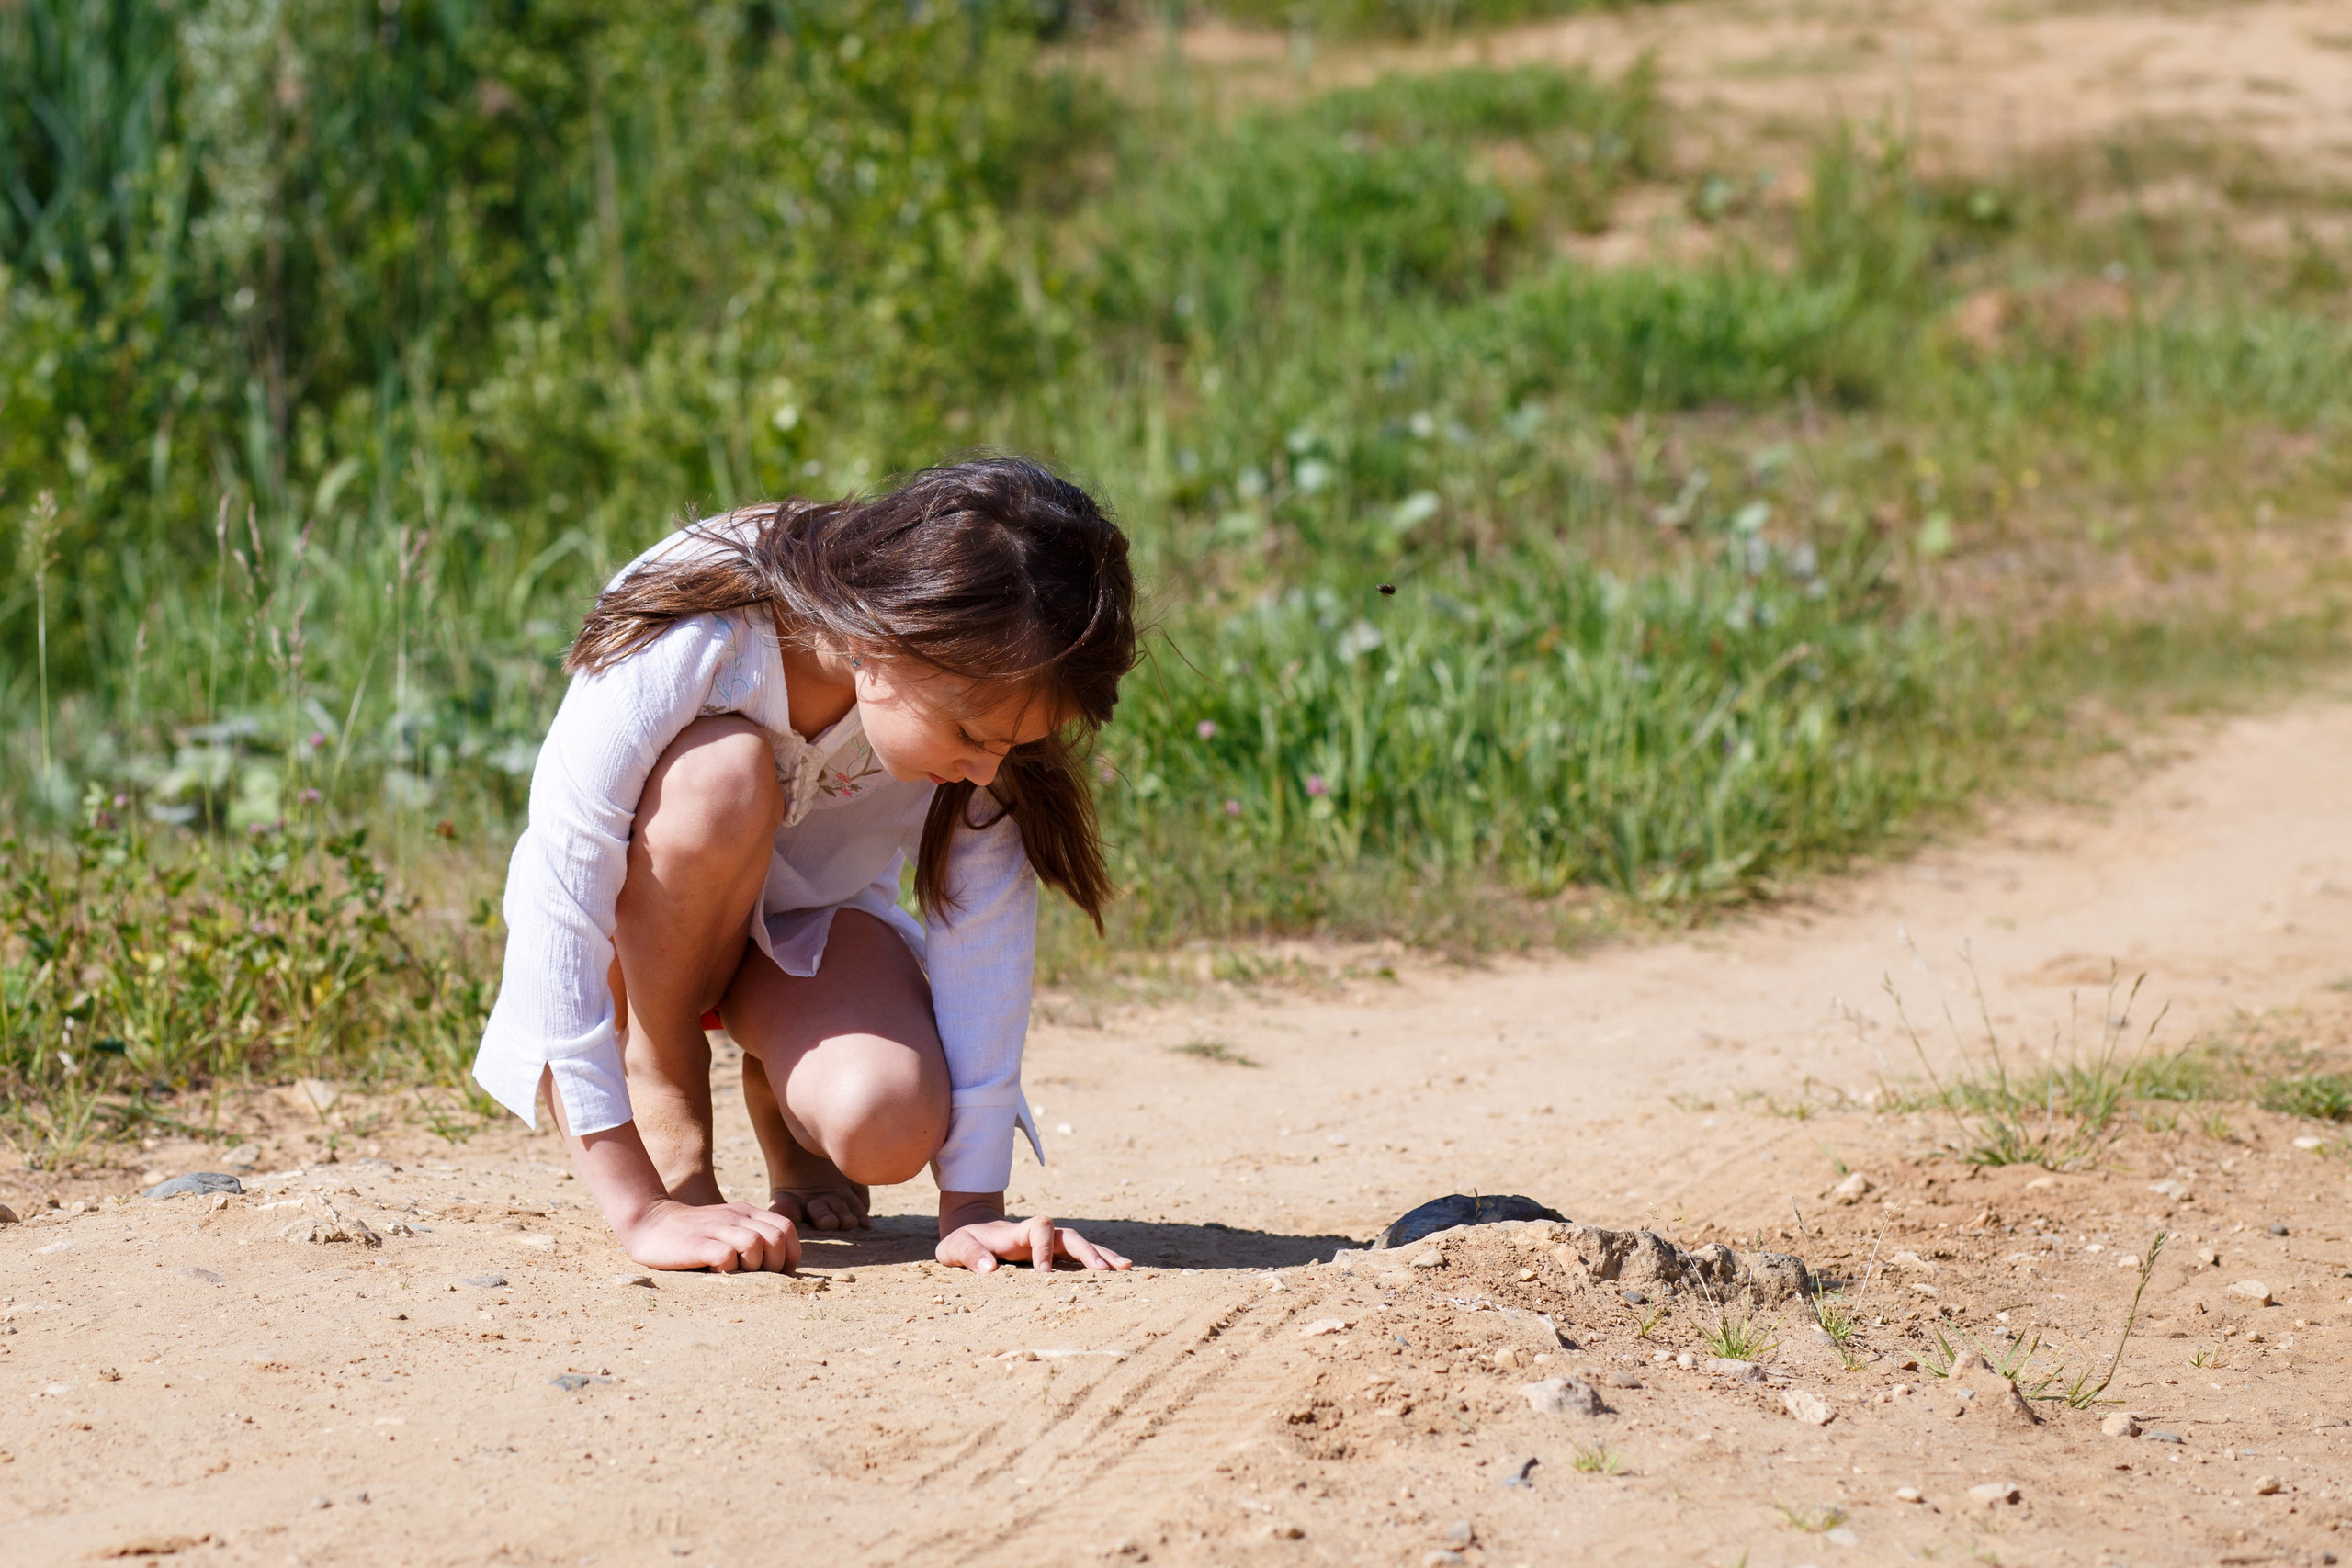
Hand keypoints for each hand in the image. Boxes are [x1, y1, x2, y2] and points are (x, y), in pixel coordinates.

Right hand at [619, 1197, 801, 1272]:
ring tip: (738, 1274)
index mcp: (746, 1212)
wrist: (649, 1222)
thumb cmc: (692, 1233)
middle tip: (760, 1278)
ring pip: (756, 1244)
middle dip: (777, 1264)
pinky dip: (728, 1269)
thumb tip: (778, 1267)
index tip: (781, 1273)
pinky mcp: (698, 1243)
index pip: (786, 1228)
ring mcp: (717, 1228)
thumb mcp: (726, 1226)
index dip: (791, 1254)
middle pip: (777, 1237)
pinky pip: (726, 1256)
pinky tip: (717, 1272)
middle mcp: (736, 1217)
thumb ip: (749, 1235)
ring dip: (754, 1266)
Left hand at [936, 1213, 1129, 1273]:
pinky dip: (1098, 1260)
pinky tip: (1118, 1271)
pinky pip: (1079, 1256)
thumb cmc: (963, 1241)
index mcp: (1016, 1233)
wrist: (970, 1229)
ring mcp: (1048, 1244)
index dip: (1044, 1248)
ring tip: (1126, 1268)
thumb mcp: (956, 1248)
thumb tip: (990, 1269)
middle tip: (1105, 1271)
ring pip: (1080, 1244)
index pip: (1040, 1228)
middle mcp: (1037, 1235)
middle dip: (1088, 1251)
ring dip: (1101, 1254)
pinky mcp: (1052, 1254)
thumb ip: (971, 1255)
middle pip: (1070, 1235)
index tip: (1043, 1274)